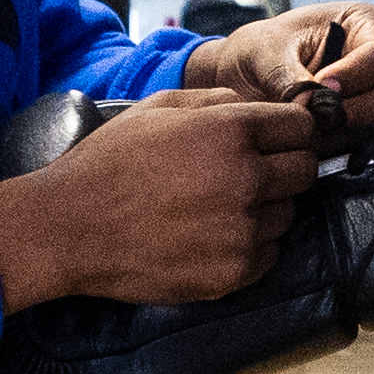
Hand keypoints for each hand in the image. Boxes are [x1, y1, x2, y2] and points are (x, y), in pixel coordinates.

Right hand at [0, 92, 319, 309]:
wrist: (69, 227)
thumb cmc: (111, 162)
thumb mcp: (159, 108)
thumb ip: (218, 100)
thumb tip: (262, 107)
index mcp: (230, 131)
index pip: (302, 127)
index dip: (289, 131)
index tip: (274, 141)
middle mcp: (245, 180)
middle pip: (304, 171)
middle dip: (283, 168)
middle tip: (248, 174)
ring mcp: (242, 231)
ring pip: (288, 215)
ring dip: (266, 209)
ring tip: (217, 207)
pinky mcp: (233, 273)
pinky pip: (269, 254)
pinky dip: (251, 246)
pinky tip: (211, 236)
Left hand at [188, 1, 373, 149]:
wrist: (250, 77)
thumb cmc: (263, 49)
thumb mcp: (267, 51)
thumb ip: (290, 75)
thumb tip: (313, 103)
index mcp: (366, 22)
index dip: (355, 73)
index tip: (323, 85)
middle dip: (354, 109)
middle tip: (316, 114)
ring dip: (342, 129)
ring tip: (304, 125)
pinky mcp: (364, 124)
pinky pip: (361, 142)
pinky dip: (335, 144)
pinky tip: (308, 138)